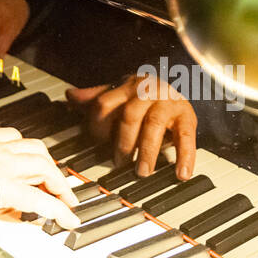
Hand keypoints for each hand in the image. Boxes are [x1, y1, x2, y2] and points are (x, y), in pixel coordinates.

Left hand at [0, 125, 79, 228]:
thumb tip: (12, 214)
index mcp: (2, 185)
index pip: (42, 201)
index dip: (61, 212)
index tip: (71, 220)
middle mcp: (1, 161)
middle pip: (44, 167)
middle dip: (60, 182)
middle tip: (66, 196)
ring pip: (31, 145)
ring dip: (44, 159)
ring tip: (48, 171)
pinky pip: (7, 133)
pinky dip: (19, 142)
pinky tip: (18, 148)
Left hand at [68, 75, 197, 179]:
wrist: (177, 83)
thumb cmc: (142, 96)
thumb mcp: (118, 93)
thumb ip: (95, 97)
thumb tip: (70, 96)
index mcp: (125, 86)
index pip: (105, 103)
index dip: (98, 126)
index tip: (97, 143)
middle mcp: (146, 91)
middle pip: (130, 115)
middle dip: (123, 142)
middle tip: (119, 163)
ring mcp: (167, 102)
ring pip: (153, 125)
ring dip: (147, 151)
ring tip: (142, 171)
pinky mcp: (187, 116)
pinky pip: (186, 137)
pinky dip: (185, 156)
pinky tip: (181, 174)